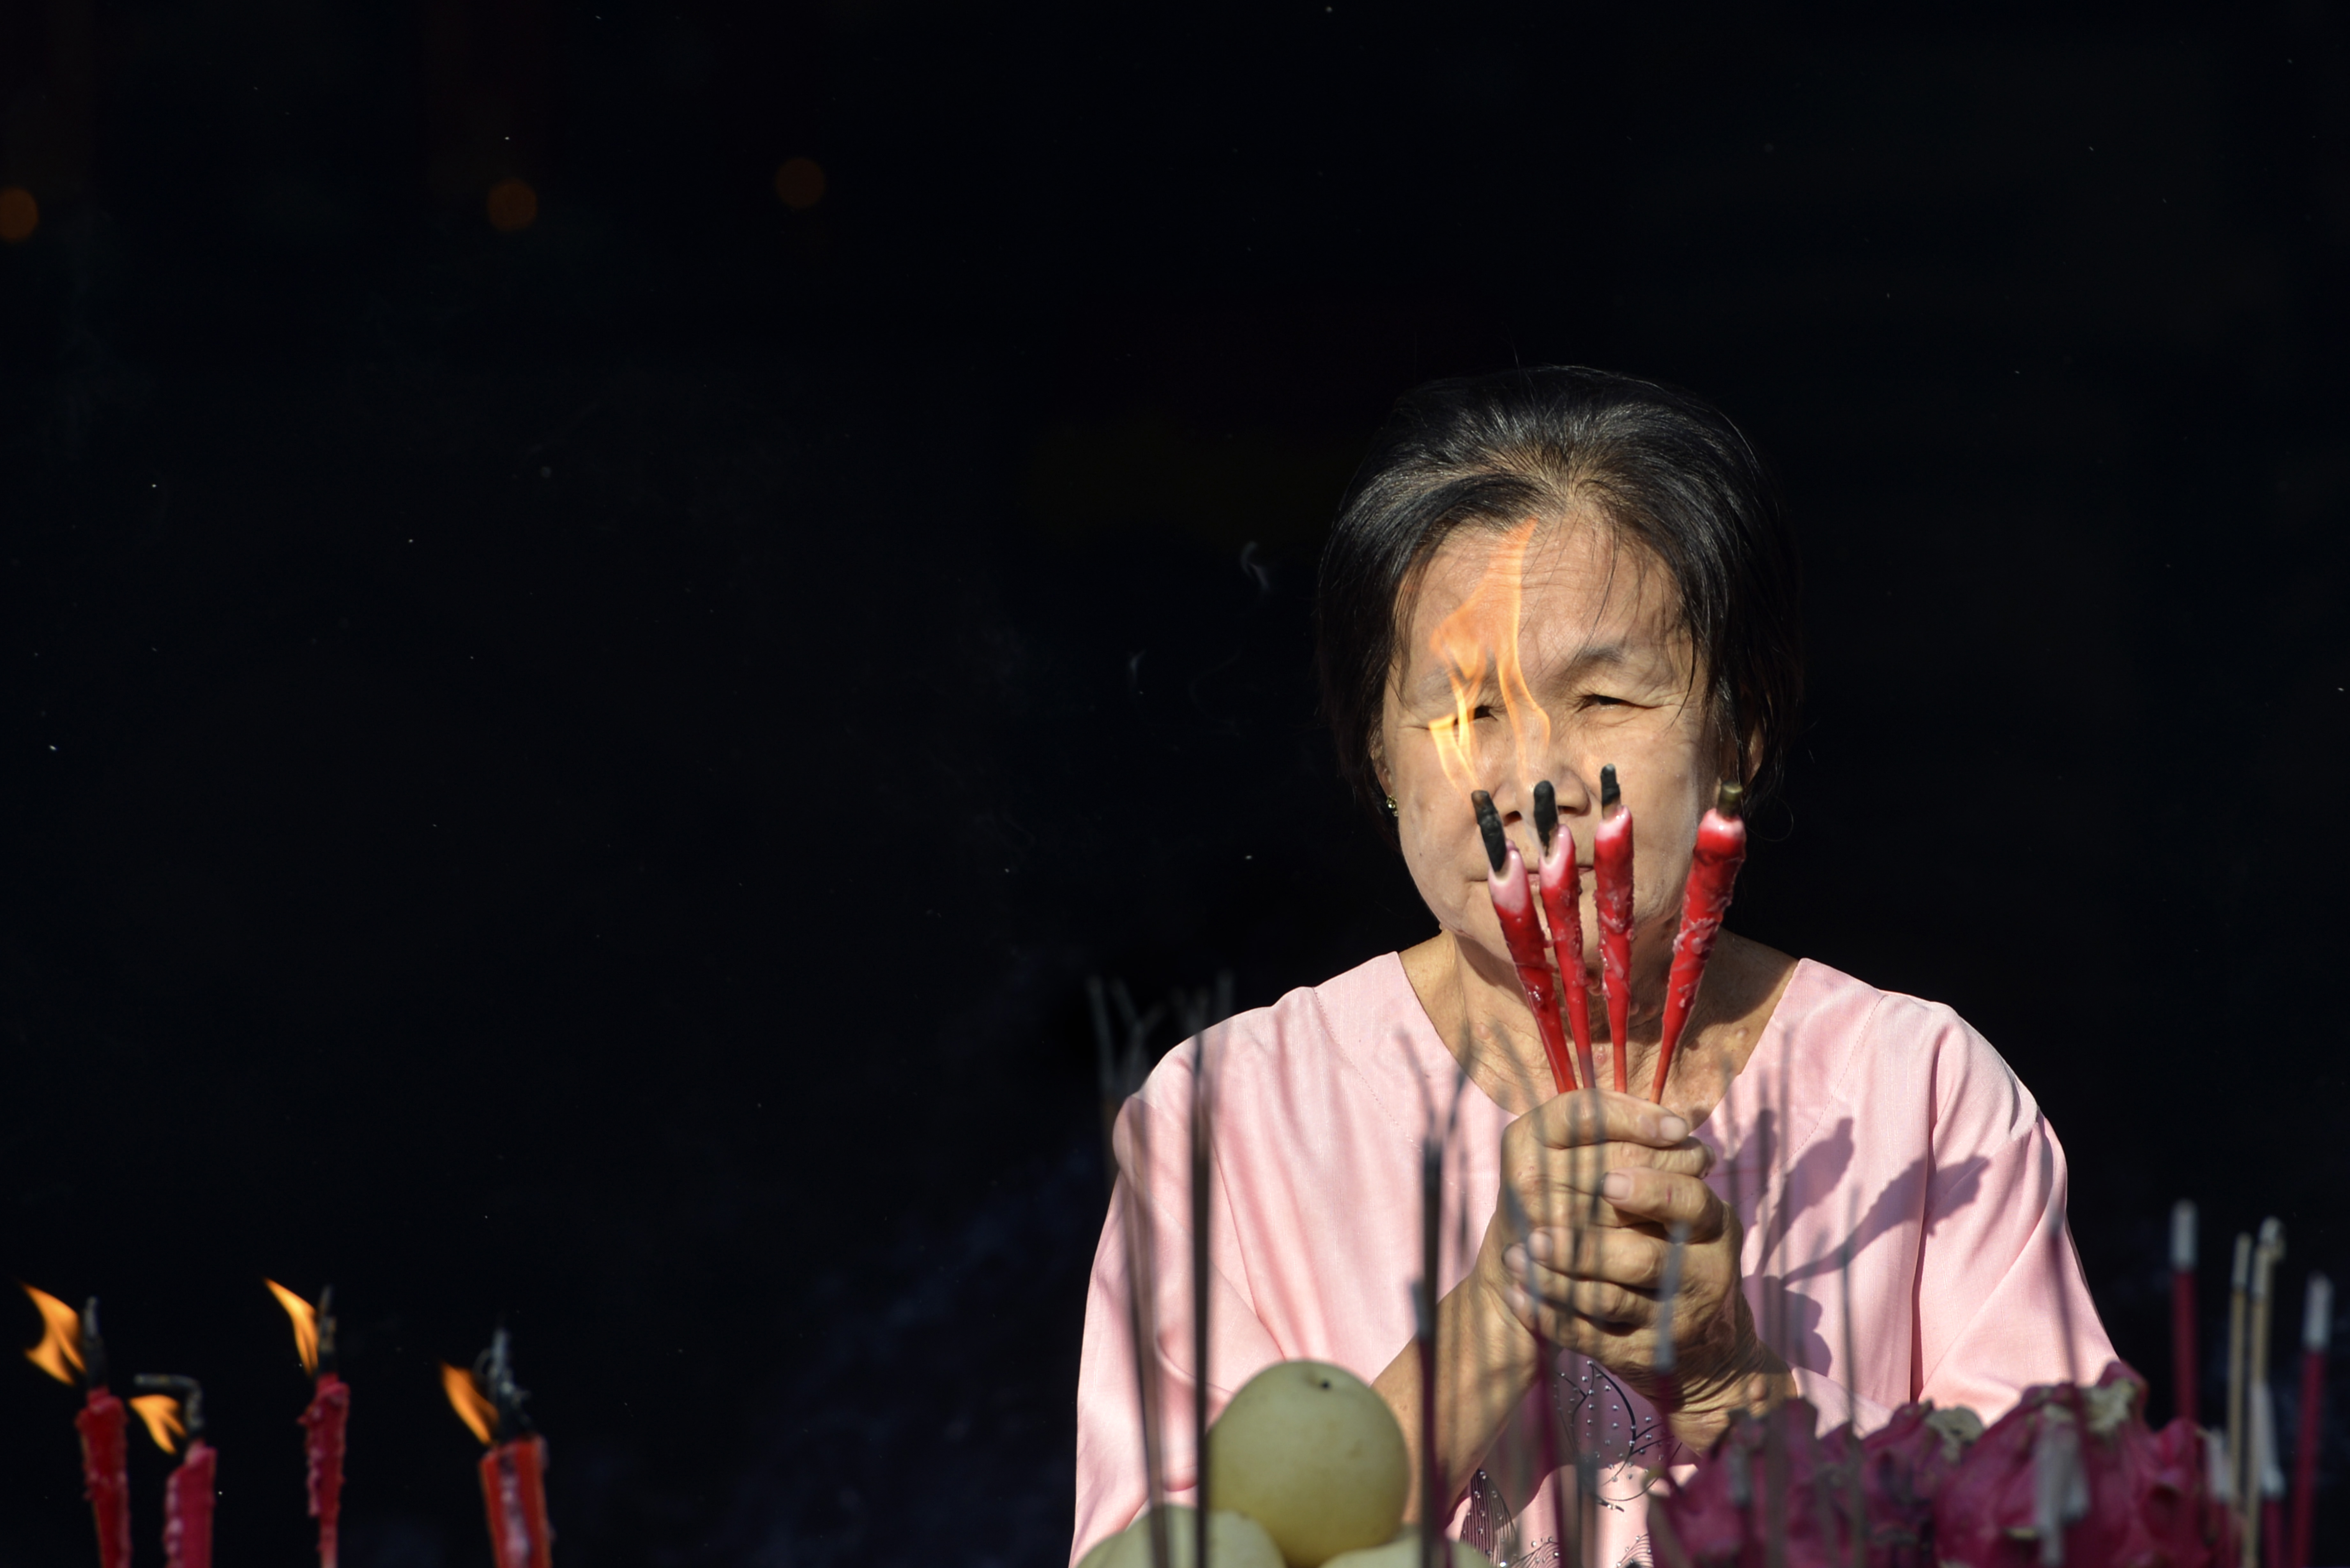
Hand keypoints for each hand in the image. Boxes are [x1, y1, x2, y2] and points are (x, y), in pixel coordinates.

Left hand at [1471, 1089, 1782, 1443]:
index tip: (1608, 1182)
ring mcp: (1677, 1321)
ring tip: (1519, 1256)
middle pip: (1642, 1257)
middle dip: (1583, 1242)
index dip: (1651, 1189)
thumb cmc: (1673, 1250)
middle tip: (1536, 1229)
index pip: (1689, 1200)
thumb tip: (1591, 1112)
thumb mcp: (1682, 1209)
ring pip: (1610, 1300)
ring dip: (1558, 1278)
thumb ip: (1648, 1162)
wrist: (1703, 1347)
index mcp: (1714, 1225)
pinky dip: (1550, 1316)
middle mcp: (1705, 1274)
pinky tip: (1519, 1294)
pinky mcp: (1645, 1357)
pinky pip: (1591, 1337)